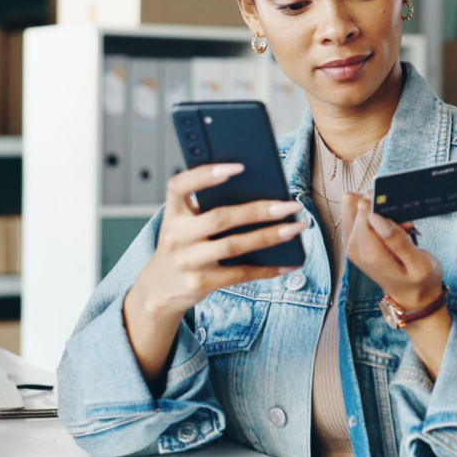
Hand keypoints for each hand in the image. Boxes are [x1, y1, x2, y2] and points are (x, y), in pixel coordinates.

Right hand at [130, 163, 304, 320]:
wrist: (160, 289)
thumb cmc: (184, 245)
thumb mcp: (185, 224)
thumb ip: (209, 208)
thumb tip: (262, 194)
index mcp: (173, 213)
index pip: (180, 186)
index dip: (206, 174)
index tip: (238, 167)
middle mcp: (176, 236)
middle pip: (220, 218)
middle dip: (259, 210)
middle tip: (290, 205)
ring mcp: (187, 261)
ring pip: (234, 246)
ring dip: (269, 236)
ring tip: (296, 228)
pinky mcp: (199, 283)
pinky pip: (239, 273)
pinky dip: (267, 268)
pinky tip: (288, 262)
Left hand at [342, 193, 443, 311]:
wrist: (412, 296)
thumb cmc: (420, 279)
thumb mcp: (419, 263)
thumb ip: (397, 240)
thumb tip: (375, 218)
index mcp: (370, 254)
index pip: (364, 212)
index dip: (382, 205)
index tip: (400, 213)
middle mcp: (355, 249)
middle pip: (357, 207)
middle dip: (380, 208)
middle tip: (402, 222)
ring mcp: (352, 246)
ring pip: (353, 208)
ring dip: (376, 210)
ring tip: (397, 225)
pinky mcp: (354, 243)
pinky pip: (354, 215)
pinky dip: (372, 215)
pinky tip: (390, 225)